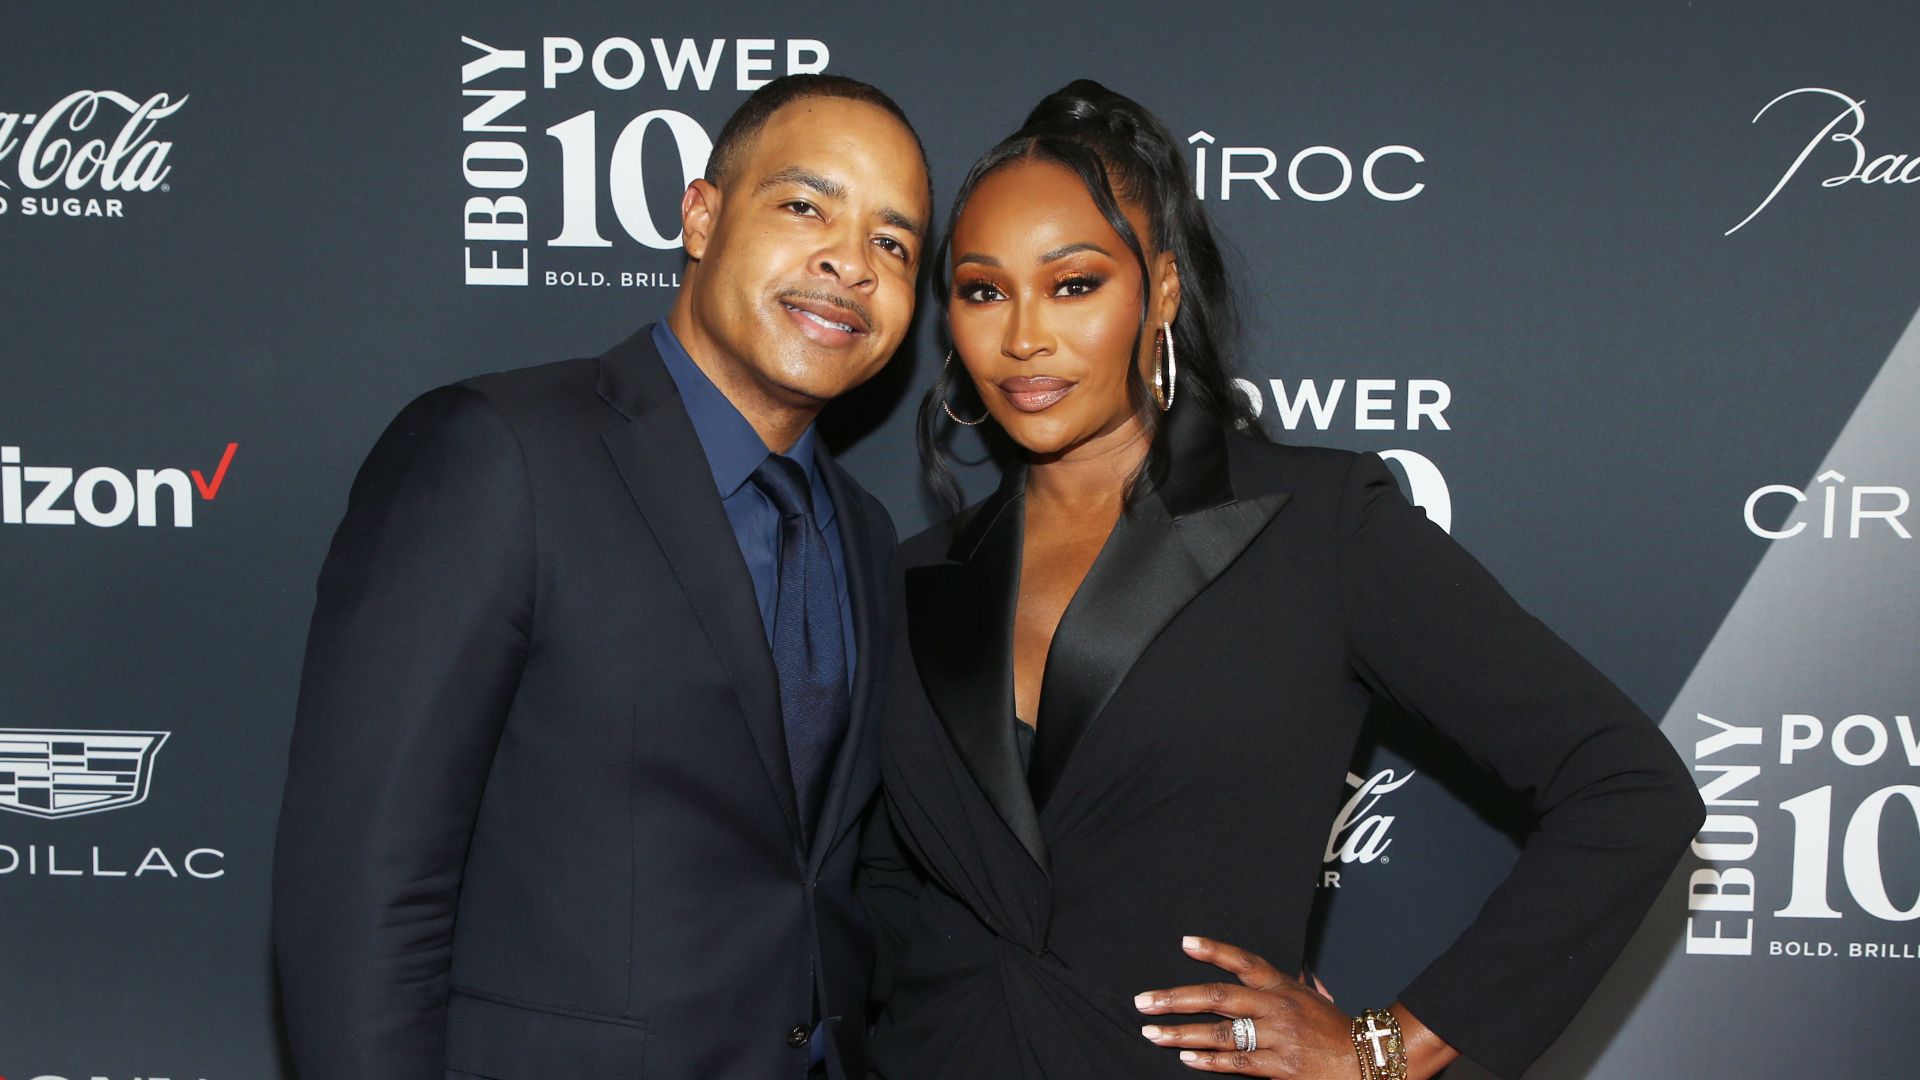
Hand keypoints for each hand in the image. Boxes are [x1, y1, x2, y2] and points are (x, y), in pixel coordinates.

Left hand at [1135, 936, 1358, 1076]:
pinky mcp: (1280, 1067)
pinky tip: (1185, 1057)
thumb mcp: (1308, 996)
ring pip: (1221, 1033)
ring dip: (1181, 1033)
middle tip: (1144, 1001)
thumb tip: (1252, 969)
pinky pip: (1237, 1062)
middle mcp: (1277, 1007)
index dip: (1213, 950)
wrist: (1367, 1059)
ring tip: (1152, 1033)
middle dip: (1175, 999)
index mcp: (1281, 986)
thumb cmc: (1332, 1027)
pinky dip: (1208, 1061)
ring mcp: (1278, 1037)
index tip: (1184, 943)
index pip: (1243, 961)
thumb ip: (1279, 984)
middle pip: (1218, 997)